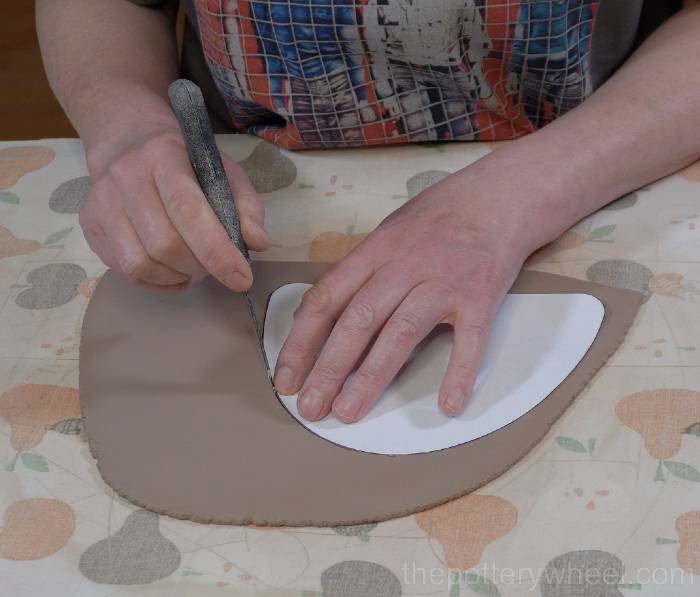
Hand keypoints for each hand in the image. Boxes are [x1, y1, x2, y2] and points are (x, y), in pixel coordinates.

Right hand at [81, 124, 266, 291]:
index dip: (216, 250)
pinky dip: (159, 282)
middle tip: (215, 265)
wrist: (127, 142)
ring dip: (178, 276)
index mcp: (164, 156)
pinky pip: (126, 272)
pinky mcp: (89, 225)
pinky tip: (173, 270)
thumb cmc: (185, 162)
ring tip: (194, 266)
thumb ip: (246, 206)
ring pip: (141, 264)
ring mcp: (102, 202)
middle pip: (164, 244)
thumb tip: (257, 243)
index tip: (242, 278)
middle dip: (200, 266)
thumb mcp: (223, 172)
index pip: (188, 210)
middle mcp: (125, 177)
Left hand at [274, 168, 550, 421]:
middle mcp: (404, 266)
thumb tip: (322, 310)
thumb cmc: (438, 217)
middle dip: (328, 368)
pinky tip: (447, 404)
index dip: (301, 341)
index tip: (285, 377)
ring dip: (371, 375)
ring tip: (348, 411)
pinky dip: (459, 373)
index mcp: (375, 251)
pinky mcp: (480, 295)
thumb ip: (361, 270)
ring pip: (401, 332)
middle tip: (309, 407)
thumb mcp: (390, 231)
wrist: (499, 196)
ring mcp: (443, 281)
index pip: (327, 298)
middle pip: (358, 320)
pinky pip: (469, 339)